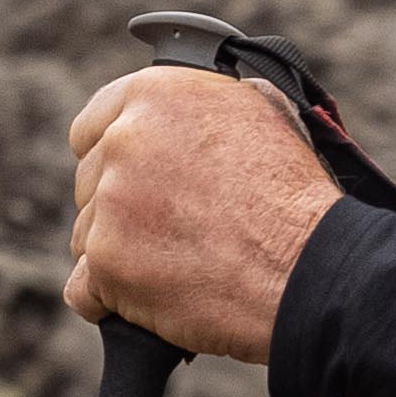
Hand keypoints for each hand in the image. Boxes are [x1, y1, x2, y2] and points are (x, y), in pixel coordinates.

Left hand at [65, 65, 338, 366]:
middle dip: (123, 209)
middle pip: (90, 184)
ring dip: (121, 255)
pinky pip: (84, 290)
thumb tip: (186, 108)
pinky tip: (154, 299)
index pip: (93, 126)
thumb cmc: (296, 196)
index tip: (134, 181)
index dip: (113, 157)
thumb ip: (206, 103)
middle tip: (175, 230)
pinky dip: (113, 301)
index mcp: (156, 95)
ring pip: (87, 237)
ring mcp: (111, 203)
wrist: (311, 268)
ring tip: (182, 264)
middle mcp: (124, 141)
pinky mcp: (107, 264)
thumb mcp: (262, 113)